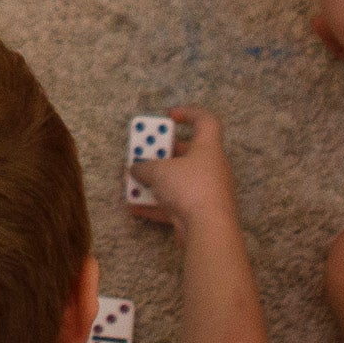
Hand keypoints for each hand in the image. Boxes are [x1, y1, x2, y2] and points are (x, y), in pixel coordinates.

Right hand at [130, 102, 234, 227]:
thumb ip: (144, 167)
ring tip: (132, 182)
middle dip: (161, 154)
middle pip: (185, 153)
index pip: (205, 121)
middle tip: (142, 154)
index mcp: (208, 148)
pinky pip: (175, 203)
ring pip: (178, 181)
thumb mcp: (160, 171)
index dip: (188, 114)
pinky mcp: (200, 213)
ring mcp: (207, 191)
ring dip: (155, 181)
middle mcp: (211, 167)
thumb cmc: (189, 187)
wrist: (209, 229)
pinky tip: (135, 207)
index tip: (168, 116)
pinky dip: (157, 204)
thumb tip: (136, 168)